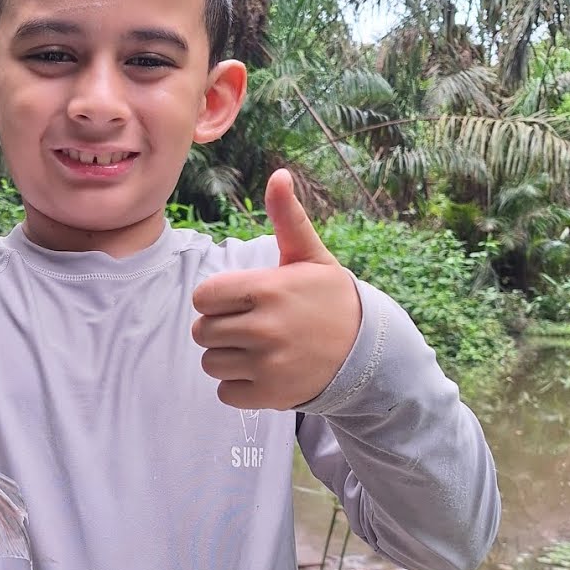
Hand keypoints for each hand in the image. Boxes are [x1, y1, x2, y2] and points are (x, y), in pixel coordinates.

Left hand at [191, 169, 361, 409]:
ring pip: (211, 362)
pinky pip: (224, 392)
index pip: (203, 297)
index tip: (241, 300)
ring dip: (227, 358)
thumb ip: (287, 218)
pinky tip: (263, 371)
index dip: (217, 299)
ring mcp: (267, 364)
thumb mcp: (310, 256)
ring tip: (259, 349)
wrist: (368, 351)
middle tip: (252, 325)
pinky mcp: (270, 395)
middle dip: (220, 328)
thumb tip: (278, 174)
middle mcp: (264, 327)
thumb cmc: (330, 298)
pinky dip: (238, 386)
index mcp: (267, 289)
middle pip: (201, 331)